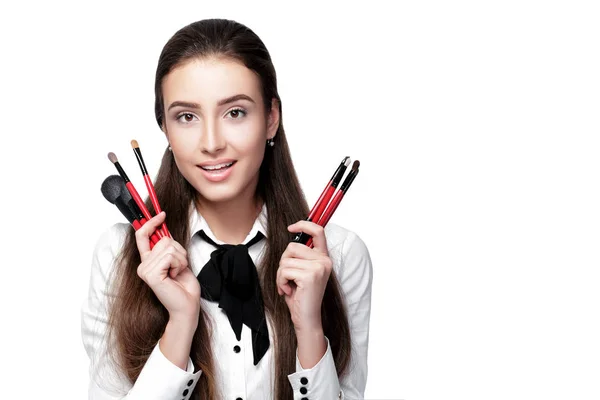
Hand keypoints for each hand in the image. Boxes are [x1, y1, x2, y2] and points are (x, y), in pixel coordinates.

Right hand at [135, 211, 200, 325]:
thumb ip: (168, 246)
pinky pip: (169, 256)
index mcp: (148, 261)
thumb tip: (164, 226)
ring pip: (168, 246)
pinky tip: (176, 275)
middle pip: (163, 239)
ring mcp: (145, 270)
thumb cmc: (184, 285)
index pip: (142, 235)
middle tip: (179, 267)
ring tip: (178, 272)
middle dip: (179, 250)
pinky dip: (179, 263)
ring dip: (181, 258)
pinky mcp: (151, 275)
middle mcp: (143, 265)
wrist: (187, 305)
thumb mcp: (177, 260)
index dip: (151, 222)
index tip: (162, 214)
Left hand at [276, 220, 331, 331]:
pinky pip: (284, 271)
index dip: (304, 224)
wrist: (306, 319)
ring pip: (286, 260)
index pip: (318, 231)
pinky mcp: (310, 276)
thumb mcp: (301, 272)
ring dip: (281, 275)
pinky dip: (280, 282)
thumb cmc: (301, 297)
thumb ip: (300, 256)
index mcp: (323, 258)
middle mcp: (324, 261)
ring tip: (288, 286)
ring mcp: (318, 267)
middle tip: (287, 277)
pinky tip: (288, 291)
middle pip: (292, 246)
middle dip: (283, 262)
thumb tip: (292, 239)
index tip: (291, 228)